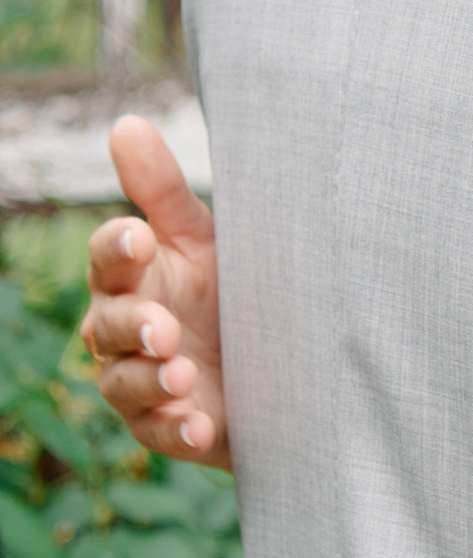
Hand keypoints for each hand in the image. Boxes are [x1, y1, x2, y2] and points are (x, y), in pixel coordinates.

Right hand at [81, 116, 227, 465]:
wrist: (279, 359)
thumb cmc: (230, 286)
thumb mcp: (207, 238)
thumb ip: (163, 191)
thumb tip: (126, 125)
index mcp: (135, 274)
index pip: (109, 256)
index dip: (118, 247)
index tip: (141, 237)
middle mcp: (125, 327)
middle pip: (108, 323)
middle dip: (133, 325)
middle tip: (164, 328)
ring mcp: (141, 379)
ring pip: (122, 381)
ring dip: (149, 379)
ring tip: (183, 374)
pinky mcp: (166, 426)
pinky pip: (156, 433)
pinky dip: (173, 430)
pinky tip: (199, 425)